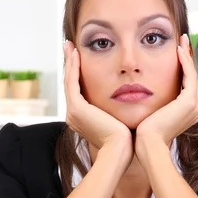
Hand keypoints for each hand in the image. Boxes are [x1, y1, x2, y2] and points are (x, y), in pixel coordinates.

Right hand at [63, 41, 133, 157]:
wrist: (120, 151)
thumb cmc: (126, 141)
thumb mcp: (119, 122)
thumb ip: (117, 111)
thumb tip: (128, 101)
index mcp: (82, 120)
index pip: (79, 92)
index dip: (79, 74)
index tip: (81, 59)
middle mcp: (74, 116)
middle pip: (71, 85)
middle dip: (71, 65)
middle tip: (70, 47)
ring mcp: (73, 112)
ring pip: (69, 81)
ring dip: (69, 62)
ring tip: (70, 45)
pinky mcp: (77, 108)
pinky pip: (72, 82)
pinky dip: (73, 66)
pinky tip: (76, 53)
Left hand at [135, 34, 197, 150]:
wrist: (147, 145)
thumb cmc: (143, 135)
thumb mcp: (149, 115)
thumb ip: (152, 104)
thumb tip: (139, 95)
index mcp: (186, 113)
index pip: (185, 85)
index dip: (182, 67)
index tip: (175, 52)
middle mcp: (194, 109)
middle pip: (191, 77)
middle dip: (187, 57)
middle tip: (182, 40)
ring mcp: (194, 106)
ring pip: (192, 74)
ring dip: (187, 55)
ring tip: (182, 40)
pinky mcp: (189, 101)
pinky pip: (189, 76)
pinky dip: (184, 61)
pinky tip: (178, 49)